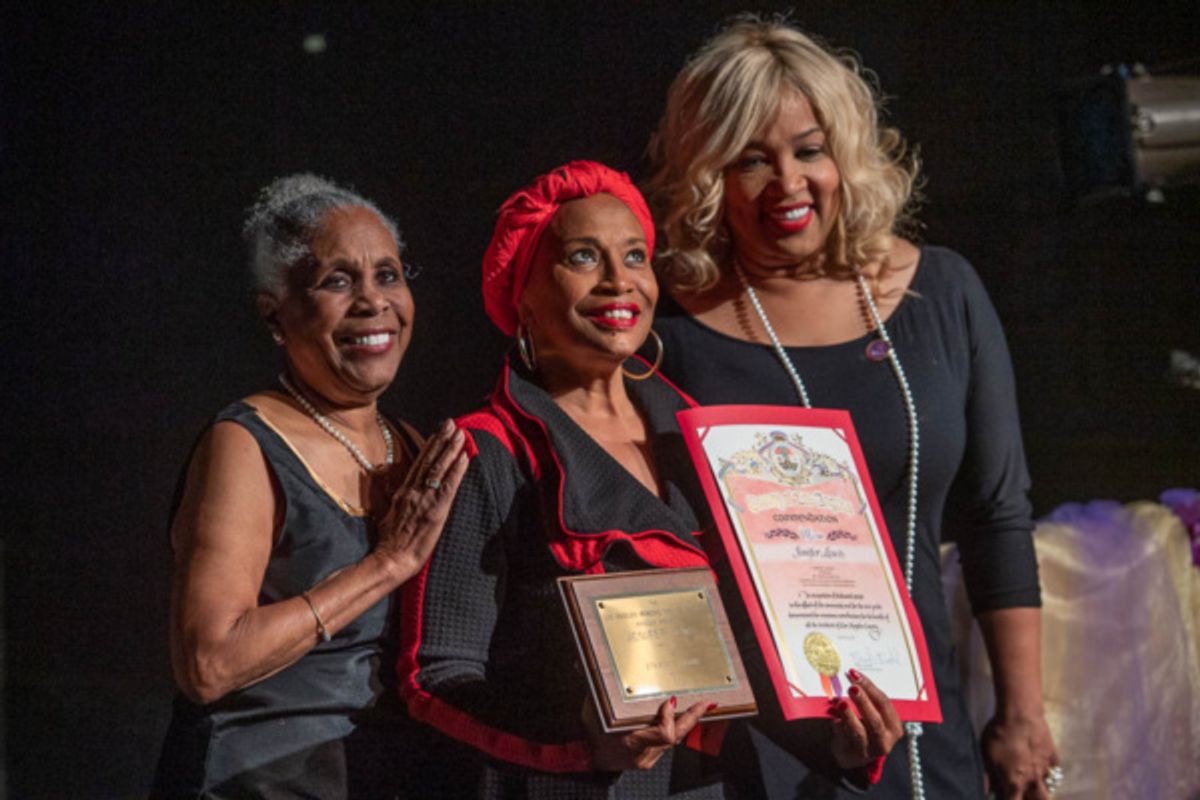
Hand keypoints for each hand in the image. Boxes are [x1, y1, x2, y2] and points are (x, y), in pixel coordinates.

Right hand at [372, 420, 466, 580]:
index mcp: (403, 490)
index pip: (419, 462)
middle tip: (452, 422)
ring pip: (439, 468)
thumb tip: (382, 477)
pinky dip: (457, 470)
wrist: (391, 558)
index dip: (430, 445)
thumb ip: (387, 493)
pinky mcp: (436, 510)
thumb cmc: (388, 540)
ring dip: (451, 449)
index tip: (439, 431)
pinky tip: (464, 457)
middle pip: (429, 460)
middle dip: (442, 439)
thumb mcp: (384, 512)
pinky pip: (448, 486)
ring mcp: (424, 499)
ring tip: (461, 433)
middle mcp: (414, 490)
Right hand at [584, 696, 711, 771]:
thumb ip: (592, 689)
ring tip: (704, 705)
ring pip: (676, 739)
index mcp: (631, 743)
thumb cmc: (590, 734)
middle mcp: (644, 754)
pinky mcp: (652, 757)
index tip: (669, 701)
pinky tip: (689, 715)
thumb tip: (578, 664)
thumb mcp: (589, 712)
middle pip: (676, 736)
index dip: (669, 717)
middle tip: (706, 702)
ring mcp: (650, 758)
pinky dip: (679, 726)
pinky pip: (671, 741)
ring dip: (689, 721)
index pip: (663, 734)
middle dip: (693, 717)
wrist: (589, 759)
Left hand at [830, 669, 902, 769]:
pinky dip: (839, 727)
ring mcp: (868, 751)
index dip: (870, 687)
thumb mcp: (871, 714)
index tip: (855, 674)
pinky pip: (844, 739)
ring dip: (849, 716)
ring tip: (840, 703)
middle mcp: (885, 741)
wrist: (853, 753)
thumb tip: (851, 676)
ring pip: (860, 732)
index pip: (884, 704)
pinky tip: (833, 718)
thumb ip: (866, 699)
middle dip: (863, 702)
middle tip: (852, 688)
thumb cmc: (865, 728)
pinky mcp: (851, 756)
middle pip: (875, 719)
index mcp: (894, 727)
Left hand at [980, 711, 1058, 798]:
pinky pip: (1054, 772)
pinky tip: (1042, 771)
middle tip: (1022, 795)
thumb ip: (988, 778)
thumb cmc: (999, 735)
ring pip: (1048, 790)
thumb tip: (985, 793)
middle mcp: (1032, 780)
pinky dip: (1049, 775)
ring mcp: (1045, 769)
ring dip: (1041, 792)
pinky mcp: (1052, 756)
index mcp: (1014, 782)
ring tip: (1033, 789)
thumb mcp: (986, 756)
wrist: (1020, 714)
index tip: (1004, 798)